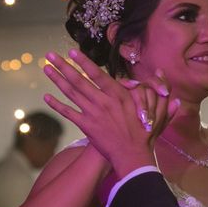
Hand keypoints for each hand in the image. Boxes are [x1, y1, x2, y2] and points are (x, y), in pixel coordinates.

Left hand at [42, 49, 177, 175]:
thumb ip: (158, 89)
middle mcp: (103, 101)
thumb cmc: (146, 132)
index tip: (72, 52)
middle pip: (79, 81)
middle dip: (63, 66)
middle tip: (50, 55)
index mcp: (119, 95)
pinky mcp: (86, 126)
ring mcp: (93, 113)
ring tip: (46, 68)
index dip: (84, 62)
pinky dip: (56, 104)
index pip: (98, 74)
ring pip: (71, 93)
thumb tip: (162, 71)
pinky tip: (46, 96)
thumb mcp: (156, 108)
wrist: (133, 154)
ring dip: (57, 80)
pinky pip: (68, 113)